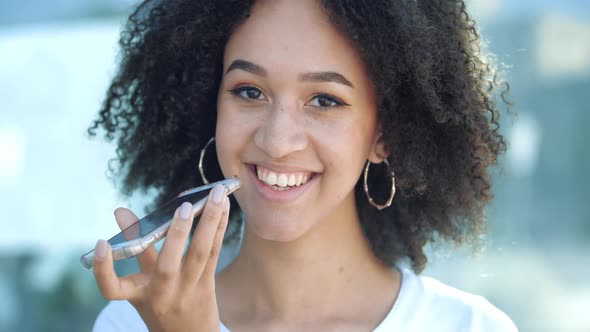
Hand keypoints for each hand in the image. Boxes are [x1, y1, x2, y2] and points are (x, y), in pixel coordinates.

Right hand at [93, 184, 229, 331]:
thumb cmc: (160, 303)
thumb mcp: (141, 282)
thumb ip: (135, 245)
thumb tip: (120, 210)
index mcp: (138, 295)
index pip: (113, 290)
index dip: (104, 269)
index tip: (101, 244)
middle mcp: (162, 294)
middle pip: (167, 267)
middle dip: (176, 234)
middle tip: (184, 206)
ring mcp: (187, 291)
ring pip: (199, 255)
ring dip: (209, 222)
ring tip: (216, 195)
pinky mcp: (208, 285)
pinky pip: (213, 253)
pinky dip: (218, 228)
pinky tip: (224, 206)